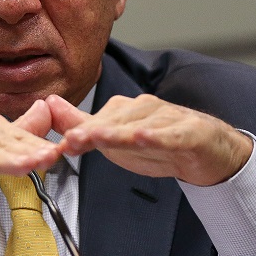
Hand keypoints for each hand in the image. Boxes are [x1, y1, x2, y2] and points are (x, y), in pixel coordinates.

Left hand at [48, 94, 252, 185]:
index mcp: (124, 111)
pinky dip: (158, 136)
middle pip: (116, 121)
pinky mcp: (190, 132)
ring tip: (100, 138)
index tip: (62, 140)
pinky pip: (171, 134)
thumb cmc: (158, 143)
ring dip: (120, 133)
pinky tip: (144, 138)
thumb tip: (48, 105)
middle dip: (93, 131)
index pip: (97, 121)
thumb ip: (81, 125)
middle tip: (72, 140)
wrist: (207, 151)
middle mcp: (144, 109)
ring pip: (141, 126)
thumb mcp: (115, 140)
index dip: (79, 131)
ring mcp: (168, 118)